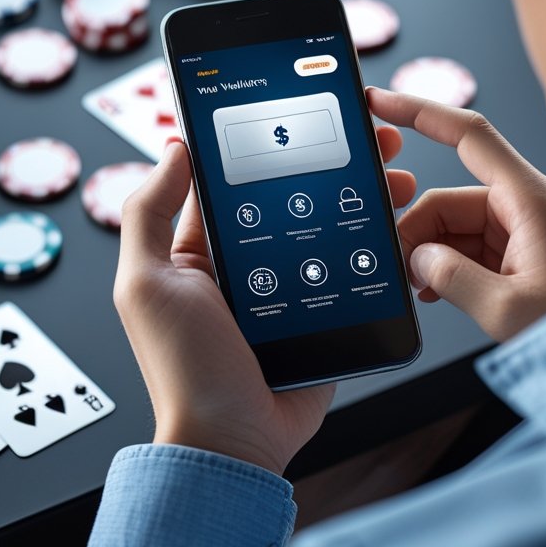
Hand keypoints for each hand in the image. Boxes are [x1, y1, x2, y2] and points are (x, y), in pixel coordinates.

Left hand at [114, 129, 415, 475]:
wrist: (233, 441)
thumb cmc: (181, 368)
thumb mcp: (145, 283)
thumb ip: (149, 213)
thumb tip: (174, 147)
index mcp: (202, 248)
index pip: (240, 176)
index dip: (272, 140)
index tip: (306, 105)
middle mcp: (249, 263)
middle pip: (297, 195)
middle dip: (336, 160)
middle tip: (373, 133)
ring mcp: (290, 288)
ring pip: (332, 227)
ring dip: (365, 195)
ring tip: (395, 172)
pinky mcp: (324, 313)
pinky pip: (353, 272)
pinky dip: (378, 247)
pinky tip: (401, 222)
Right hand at [366, 87, 545, 342]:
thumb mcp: (505, 309)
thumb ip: (451, 277)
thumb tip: (418, 257)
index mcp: (533, 200)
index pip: (470, 135)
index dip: (421, 112)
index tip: (382, 103)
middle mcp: (531, 203)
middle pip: (451, 196)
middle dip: (419, 230)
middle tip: (403, 269)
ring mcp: (526, 226)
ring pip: (454, 223)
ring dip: (432, 254)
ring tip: (425, 290)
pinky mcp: (522, 250)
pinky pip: (469, 244)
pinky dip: (447, 264)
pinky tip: (438, 291)